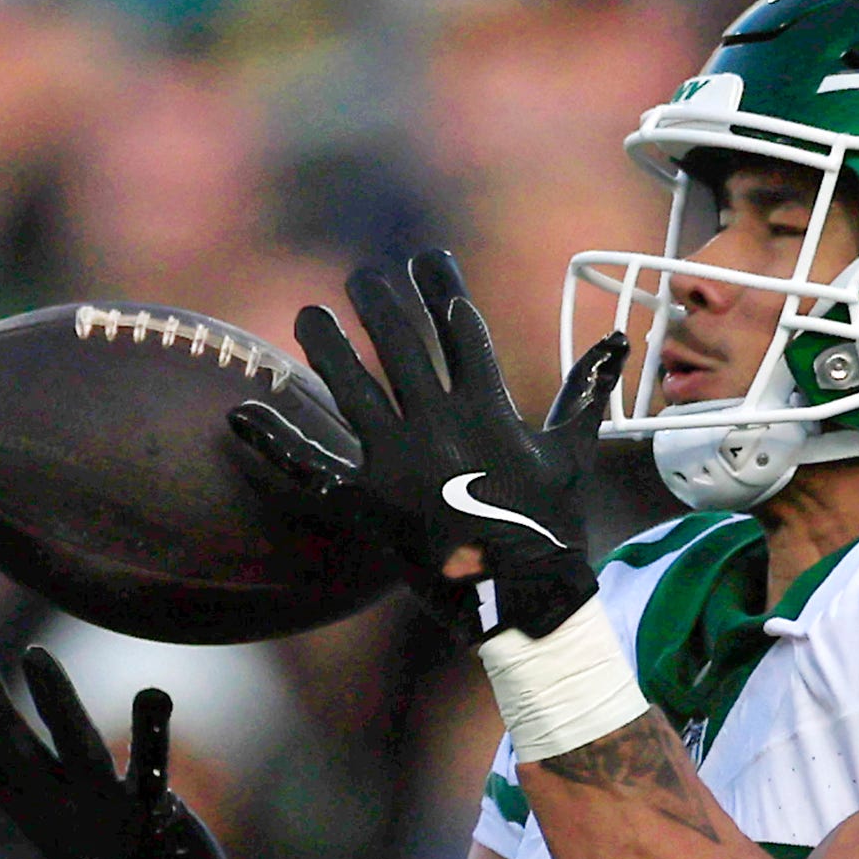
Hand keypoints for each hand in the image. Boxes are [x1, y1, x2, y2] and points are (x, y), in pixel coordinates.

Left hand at [232, 248, 631, 645]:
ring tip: (311, 317)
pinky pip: (310, 469)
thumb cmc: (550, 528)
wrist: (521, 600)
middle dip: (380, 302)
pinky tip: (241, 410)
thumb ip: (584, 393)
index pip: (460, 329)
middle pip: (401, 345)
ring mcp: (397, 464)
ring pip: (352, 388)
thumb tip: (617, 340)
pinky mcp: (364, 503)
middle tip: (361, 276)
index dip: (440, 286)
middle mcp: (437, 427)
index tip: (426, 258)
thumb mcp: (572, 455)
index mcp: (487, 410)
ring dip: (328, 346)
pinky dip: (273, 442)